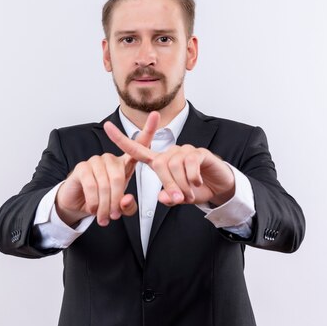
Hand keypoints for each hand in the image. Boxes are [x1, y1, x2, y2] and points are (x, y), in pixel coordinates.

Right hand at [55, 112, 160, 226]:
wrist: (77, 204)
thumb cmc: (102, 201)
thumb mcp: (119, 207)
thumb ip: (127, 206)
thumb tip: (126, 199)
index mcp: (124, 165)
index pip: (139, 145)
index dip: (148, 130)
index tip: (155, 114)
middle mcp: (111, 159)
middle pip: (119, 178)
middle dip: (116, 201)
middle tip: (114, 217)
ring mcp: (96, 161)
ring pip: (106, 184)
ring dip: (105, 205)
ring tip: (104, 217)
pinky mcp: (82, 167)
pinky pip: (92, 186)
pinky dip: (94, 202)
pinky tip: (93, 209)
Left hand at [103, 122, 235, 206]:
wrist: (219, 186)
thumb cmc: (195, 190)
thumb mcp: (179, 198)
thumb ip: (169, 198)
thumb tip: (163, 198)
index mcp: (160, 162)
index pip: (137, 150)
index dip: (120, 139)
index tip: (106, 126)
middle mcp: (170, 153)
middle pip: (159, 165)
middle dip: (168, 185)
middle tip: (180, 199)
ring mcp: (184, 150)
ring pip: (174, 166)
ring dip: (182, 185)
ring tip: (190, 194)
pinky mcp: (198, 152)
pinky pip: (190, 163)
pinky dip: (193, 177)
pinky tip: (198, 182)